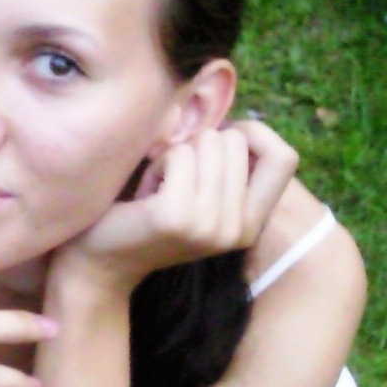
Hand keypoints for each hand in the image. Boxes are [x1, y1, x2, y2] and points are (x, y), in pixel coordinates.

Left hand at [53, 119, 298, 295]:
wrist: (100, 262)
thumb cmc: (147, 215)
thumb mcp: (202, 194)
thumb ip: (227, 165)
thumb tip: (239, 123)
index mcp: (251, 225)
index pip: (285, 158)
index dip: (255, 135)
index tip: (216, 145)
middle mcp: (238, 230)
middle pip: (236, 141)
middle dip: (198, 146)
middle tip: (174, 179)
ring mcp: (210, 225)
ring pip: (208, 141)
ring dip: (175, 154)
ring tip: (158, 186)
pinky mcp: (177, 216)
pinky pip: (178, 153)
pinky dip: (157, 162)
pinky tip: (145, 192)